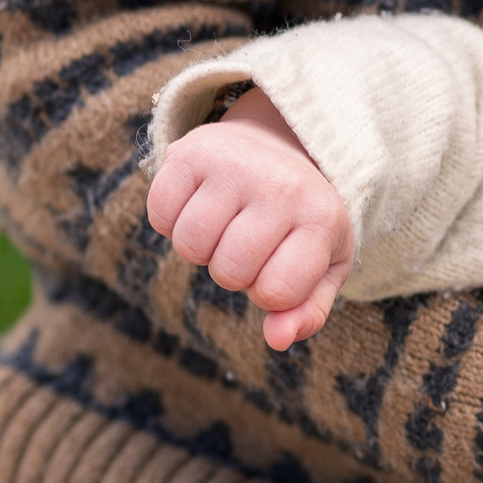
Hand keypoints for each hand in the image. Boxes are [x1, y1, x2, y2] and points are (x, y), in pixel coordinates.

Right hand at [147, 88, 354, 351]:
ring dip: (201, 247)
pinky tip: (199, 202)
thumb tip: (278, 340)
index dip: (267, 291)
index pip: (275, 292)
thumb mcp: (322, 264)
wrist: (280, 142)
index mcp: (321, 219)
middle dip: (232, 271)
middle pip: (228, 273)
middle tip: (249, 240)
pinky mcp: (192, 151)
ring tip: (226, 221)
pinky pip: (160, 216)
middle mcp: (282, 187)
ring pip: (190, 246)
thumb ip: (307, 310)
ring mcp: (237, 165)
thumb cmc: (299, 218)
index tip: (279, 264)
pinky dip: (171, 220)